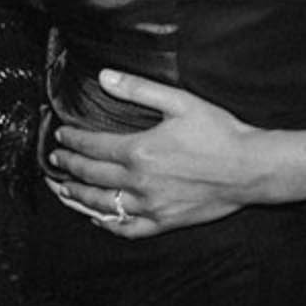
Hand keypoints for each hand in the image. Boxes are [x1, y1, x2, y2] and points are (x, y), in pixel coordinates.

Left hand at [45, 71, 264, 238]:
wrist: (250, 168)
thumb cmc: (220, 133)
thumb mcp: (181, 102)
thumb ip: (139, 89)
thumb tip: (105, 77)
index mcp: (139, 151)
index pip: (92, 146)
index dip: (71, 141)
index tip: (60, 136)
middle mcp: (138, 182)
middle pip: (91, 176)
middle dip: (68, 166)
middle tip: (55, 161)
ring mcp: (150, 206)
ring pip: (101, 205)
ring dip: (77, 197)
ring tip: (62, 189)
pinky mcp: (163, 222)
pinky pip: (126, 228)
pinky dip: (106, 224)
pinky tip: (97, 218)